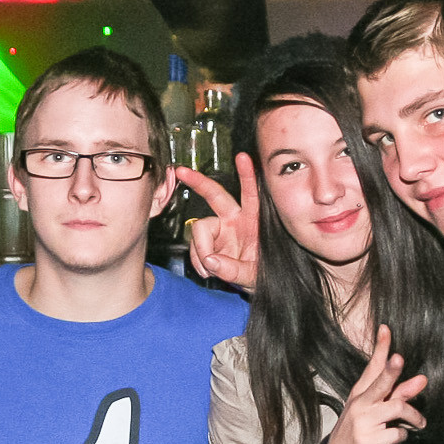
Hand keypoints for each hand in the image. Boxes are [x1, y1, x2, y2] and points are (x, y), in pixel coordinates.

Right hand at [177, 153, 260, 287]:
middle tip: (182, 170)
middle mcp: (235, 220)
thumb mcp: (254, 276)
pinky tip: (206, 270)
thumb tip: (210, 261)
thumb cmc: (262, 275)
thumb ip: (233, 269)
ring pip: (199, 229)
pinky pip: (195, 246)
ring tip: (209, 270)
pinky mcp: (209, 241)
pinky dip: (197, 260)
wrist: (253, 286)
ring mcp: (221, 230)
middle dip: (198, 182)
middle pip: (215, 195)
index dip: (247, 175)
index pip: (251, 195)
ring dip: (200, 251)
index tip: (242, 157)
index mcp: (253, 221)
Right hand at [323, 326, 427, 443]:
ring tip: (419, 422)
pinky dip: (403, 436)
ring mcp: (362, 422)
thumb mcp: (375, 409)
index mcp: (360, 392)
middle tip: (399, 359)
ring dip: (414, 416)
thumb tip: (421, 380)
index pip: (372, 366)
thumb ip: (397, 394)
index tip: (386, 328)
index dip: (380, 347)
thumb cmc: (358, 430)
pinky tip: (398, 438)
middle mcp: (360, 403)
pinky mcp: (366, 440)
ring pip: (396, 408)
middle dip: (390, 371)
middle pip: (379, 383)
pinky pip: (396, 434)